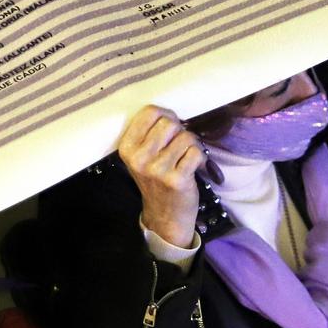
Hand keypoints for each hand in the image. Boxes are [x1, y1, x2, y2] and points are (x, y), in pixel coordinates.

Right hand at [116, 106, 203, 249]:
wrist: (164, 215)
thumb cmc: (156, 180)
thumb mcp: (141, 157)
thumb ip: (149, 134)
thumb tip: (171, 112)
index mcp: (127, 148)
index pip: (149, 112)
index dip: (165, 115)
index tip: (170, 127)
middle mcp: (139, 159)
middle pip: (169, 123)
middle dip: (180, 130)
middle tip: (179, 145)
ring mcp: (157, 170)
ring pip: (185, 137)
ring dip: (192, 144)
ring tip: (186, 157)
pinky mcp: (176, 179)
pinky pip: (196, 152)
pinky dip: (200, 157)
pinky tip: (193, 166)